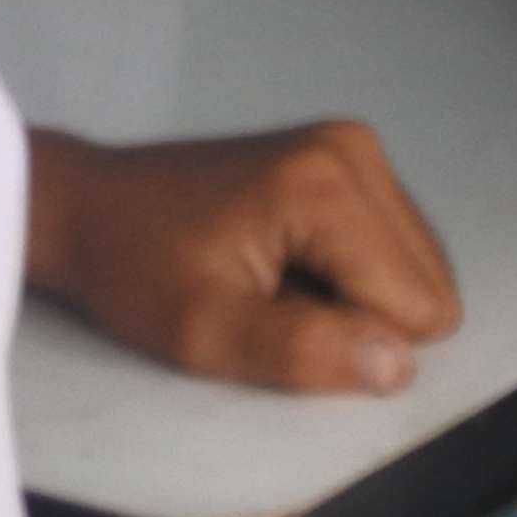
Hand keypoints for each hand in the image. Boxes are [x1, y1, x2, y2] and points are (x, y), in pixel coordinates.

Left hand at [26, 124, 460, 396]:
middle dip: (359, 317)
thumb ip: (304, 353)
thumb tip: (398, 367)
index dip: (351, 340)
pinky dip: (346, 272)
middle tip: (272, 300)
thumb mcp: (206, 334)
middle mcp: (355, 151)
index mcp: (328, 185)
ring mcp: (353, 148)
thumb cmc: (135, 270)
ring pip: (417, 272)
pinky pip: (392, 250)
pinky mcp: (346, 159)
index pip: (419, 310)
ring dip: (352, 298)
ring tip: (273, 280)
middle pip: (429, 287)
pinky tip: (282, 261)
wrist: (88, 207)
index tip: (274, 315)